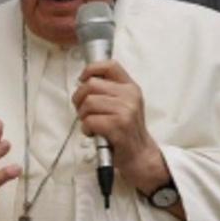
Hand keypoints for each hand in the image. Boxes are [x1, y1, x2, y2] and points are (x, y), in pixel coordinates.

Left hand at [72, 60, 164, 189]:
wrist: (139, 154)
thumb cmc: (125, 130)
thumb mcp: (124, 104)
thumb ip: (109, 90)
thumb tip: (84, 80)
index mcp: (130, 87)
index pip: (110, 66)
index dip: (91, 69)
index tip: (82, 79)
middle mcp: (130, 96)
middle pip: (91, 84)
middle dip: (80, 98)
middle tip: (84, 110)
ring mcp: (126, 110)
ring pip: (88, 102)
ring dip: (83, 115)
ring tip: (91, 123)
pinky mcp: (118, 126)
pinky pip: (90, 120)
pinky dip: (86, 128)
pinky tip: (93, 132)